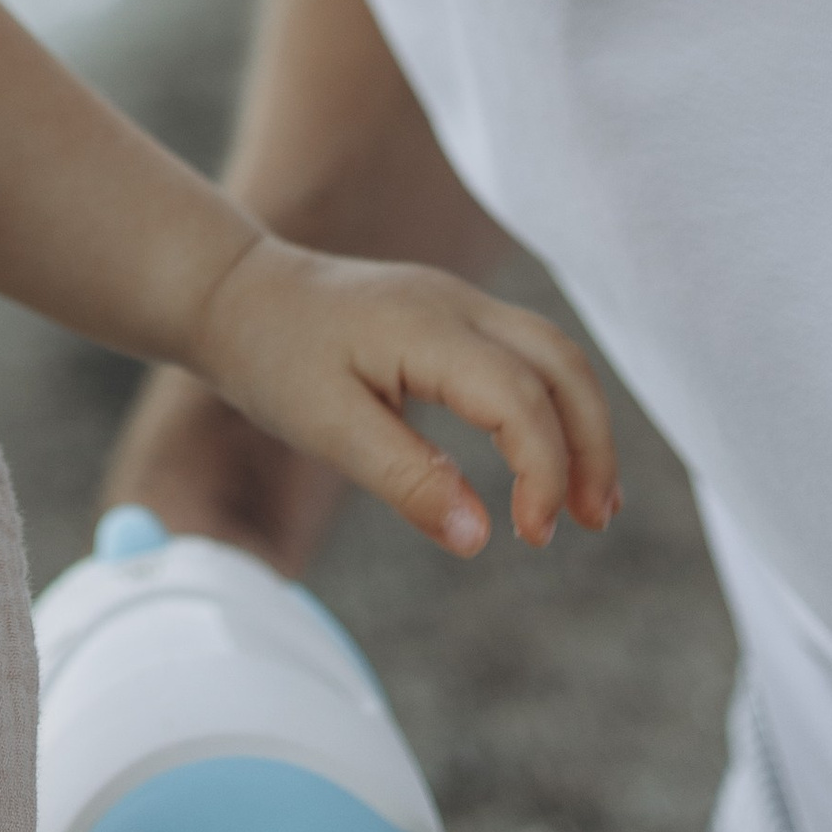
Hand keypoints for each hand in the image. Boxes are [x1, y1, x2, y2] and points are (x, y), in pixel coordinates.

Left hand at [187, 232, 620, 557]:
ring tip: (591, 505)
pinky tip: (550, 461)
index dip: (544, 470)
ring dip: (583, 425)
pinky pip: (527, 353)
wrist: (236, 294)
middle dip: (593, 444)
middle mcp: (456, 302)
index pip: (521, 396)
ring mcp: (457, 301)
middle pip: (563, 363)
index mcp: (427, 327)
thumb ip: (406, 479)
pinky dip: (555, 406)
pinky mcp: (451, 316)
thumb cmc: (275, 358)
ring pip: (554, 353)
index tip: (529, 535)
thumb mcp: (327, 429)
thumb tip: (481, 538)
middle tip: (595, 523)